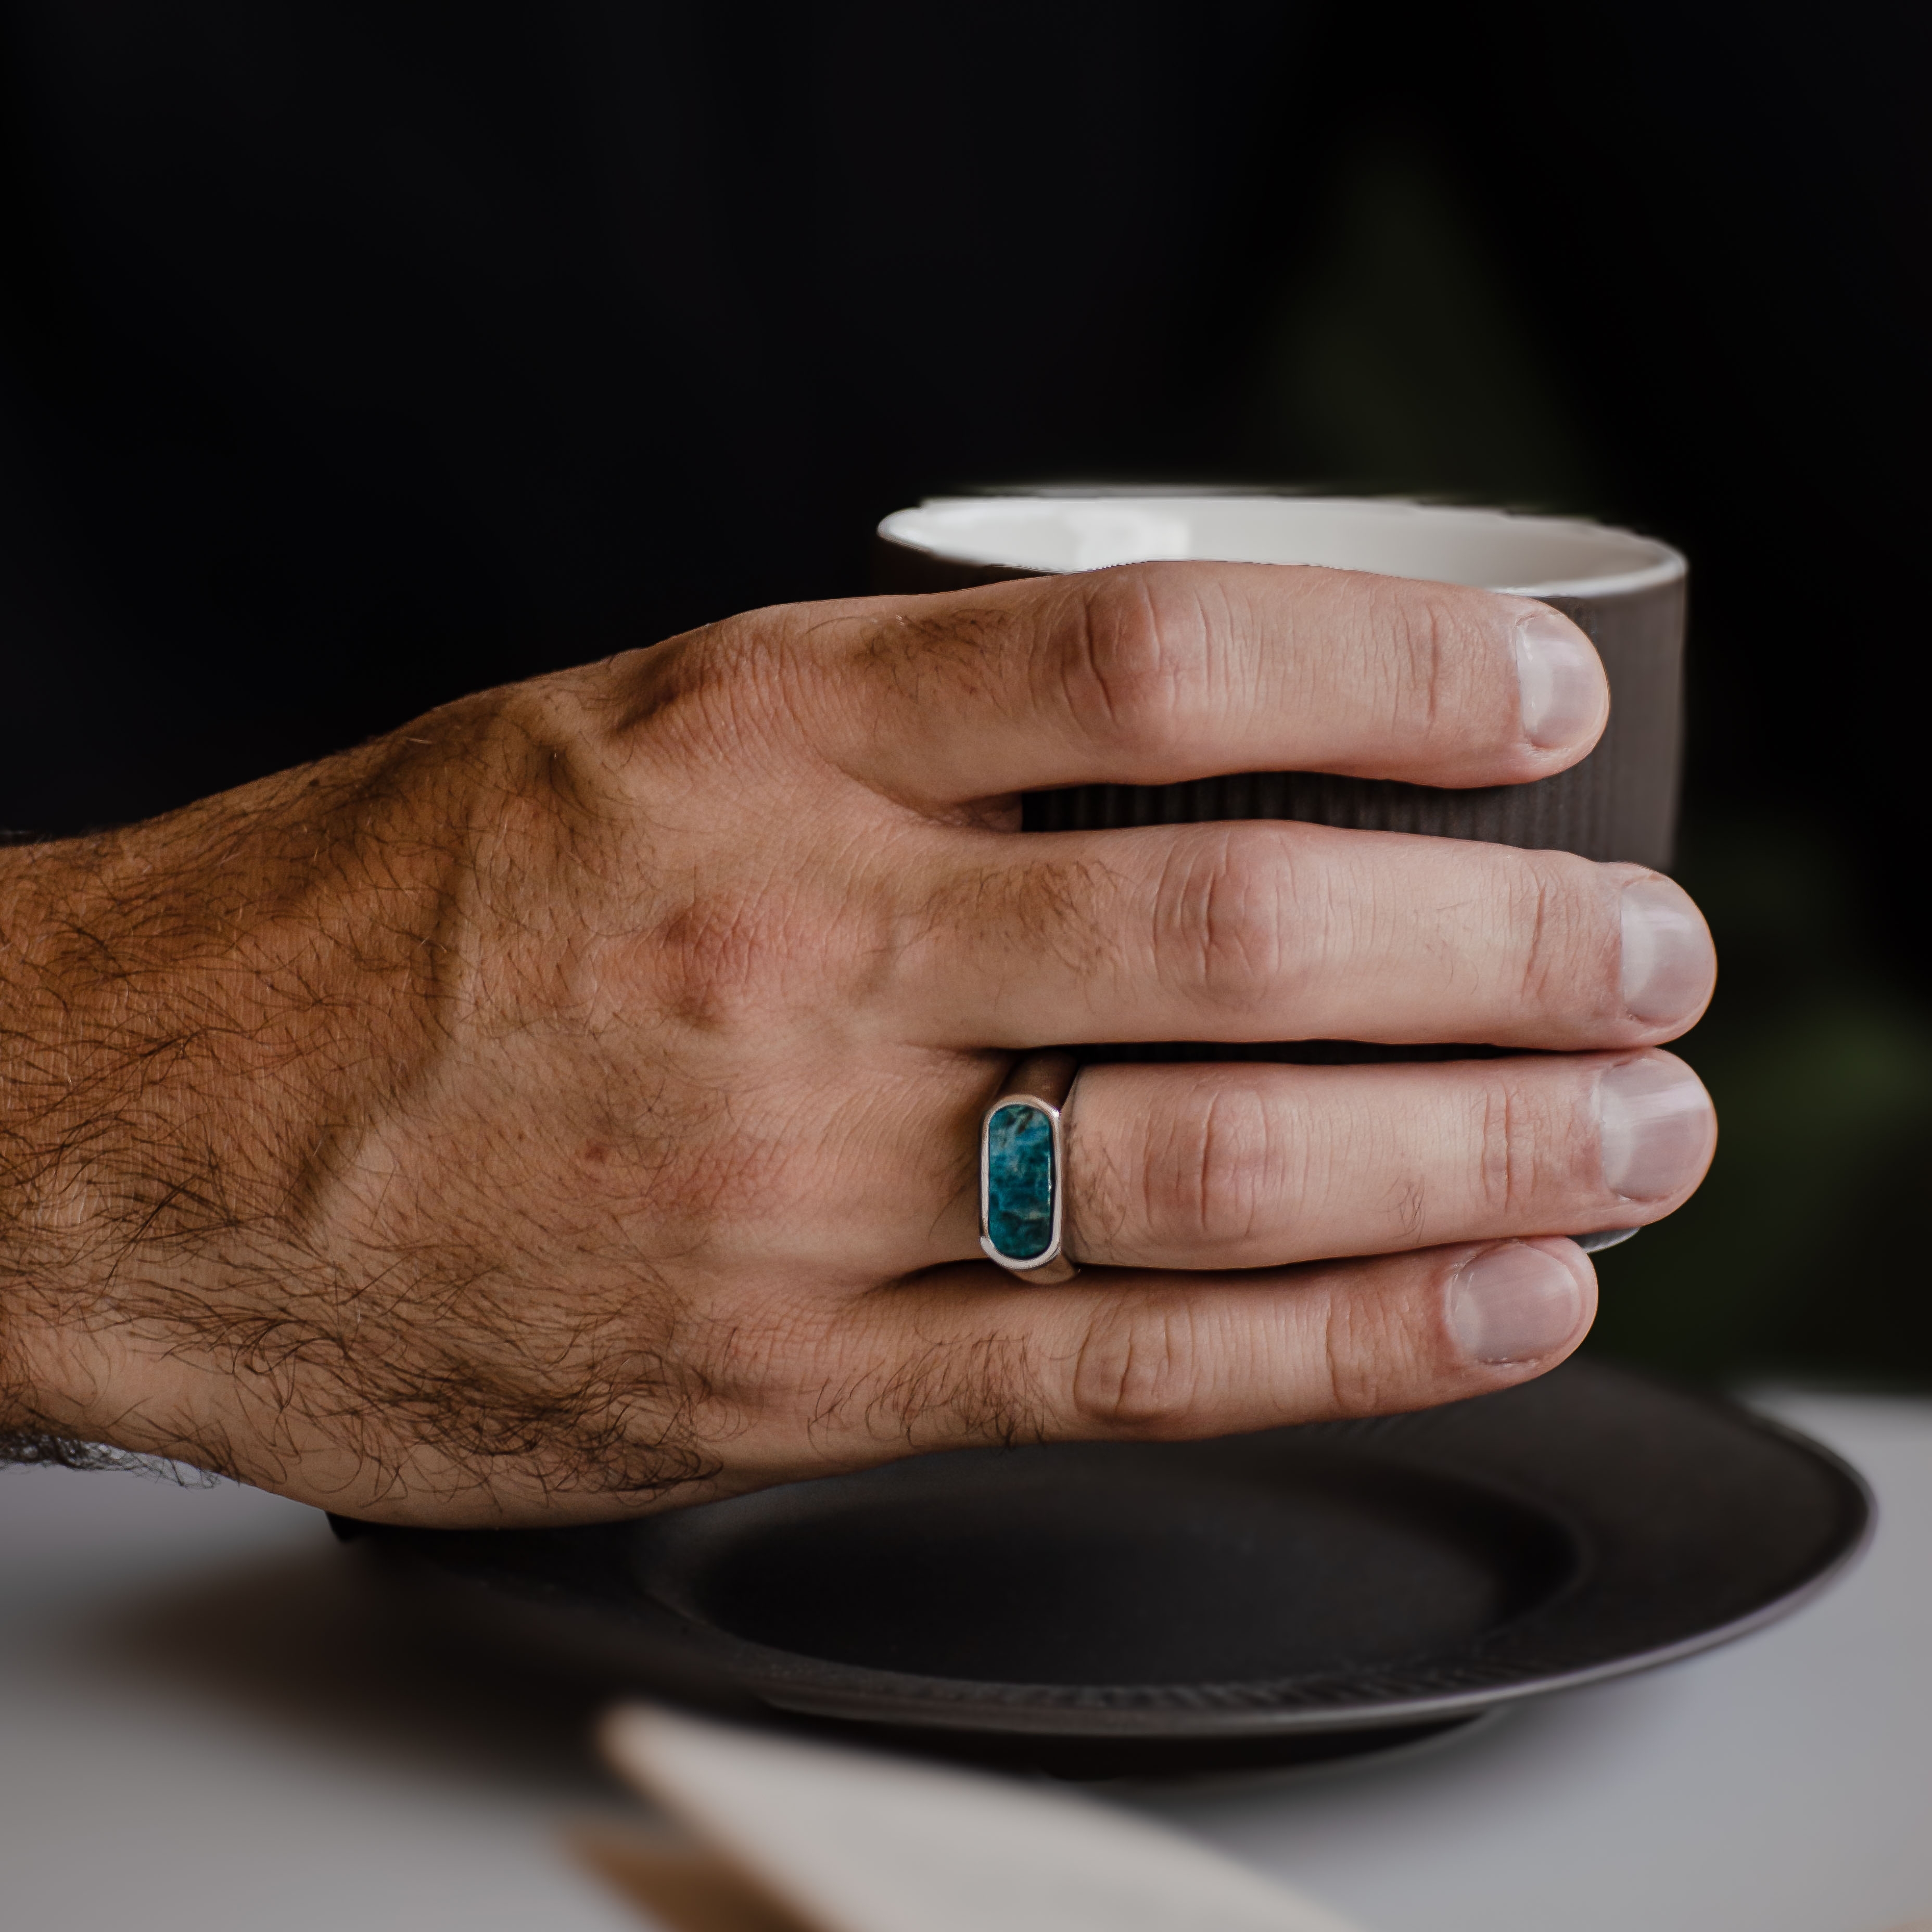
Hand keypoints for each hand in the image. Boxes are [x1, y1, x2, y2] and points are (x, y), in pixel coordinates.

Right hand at [0, 565, 1714, 1523]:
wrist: (141, 1129)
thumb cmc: (403, 914)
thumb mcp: (646, 736)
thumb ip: (899, 752)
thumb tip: (1190, 758)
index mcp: (755, 739)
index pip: (1152, 662)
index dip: (1394, 676)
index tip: (1537, 702)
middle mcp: (792, 943)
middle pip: (1245, 929)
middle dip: (1508, 949)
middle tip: (1649, 956)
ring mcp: (791, 1178)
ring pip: (1223, 1161)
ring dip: (1484, 1150)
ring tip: (1633, 1133)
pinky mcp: (775, 1374)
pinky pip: (1123, 1364)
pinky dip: (1350, 1336)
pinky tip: (1497, 1296)